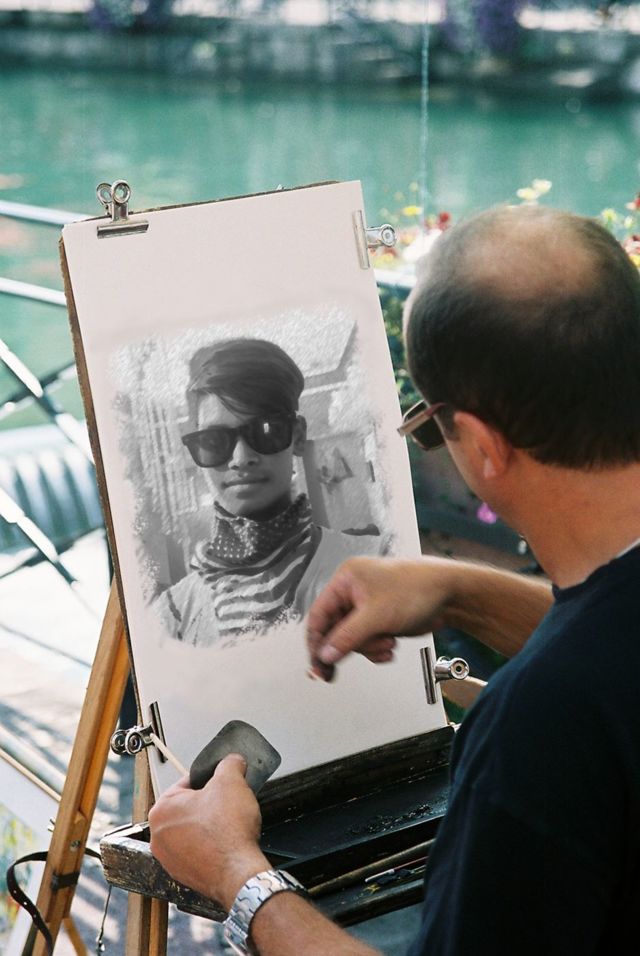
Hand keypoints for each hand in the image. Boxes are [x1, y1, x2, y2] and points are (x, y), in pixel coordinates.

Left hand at [148, 753, 269, 908]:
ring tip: (227, 825)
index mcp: (161, 809)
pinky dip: (209, 847)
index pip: (186, 783)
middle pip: (188, 808)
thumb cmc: (228, 833)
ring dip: (208, 826)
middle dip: (208, 804)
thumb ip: (229, 764)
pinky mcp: (183, 875)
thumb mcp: (232, 781)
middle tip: (227, 805)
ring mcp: (169, 858)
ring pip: (191, 831)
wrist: (238, 873)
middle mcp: (159, 835)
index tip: (222, 785)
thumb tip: (232, 761)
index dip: (209, 781)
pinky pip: (196, 851)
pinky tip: (225, 844)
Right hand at [306, 556, 453, 680]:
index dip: (316, 642)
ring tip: (387, 644)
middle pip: (335, 630)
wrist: (450, 594)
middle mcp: (353, 591)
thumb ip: (347, 637)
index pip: (319, 614)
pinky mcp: (380, 619)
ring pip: (352, 638)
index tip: (317, 665)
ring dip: (369, 647)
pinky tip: (390, 647)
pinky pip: (368, 640)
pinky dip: (377, 648)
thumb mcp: (376, 616)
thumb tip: (325, 655)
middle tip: (334, 672)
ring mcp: (367, 606)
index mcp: (346, 580)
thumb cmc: (417, 589)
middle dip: (350, 646)